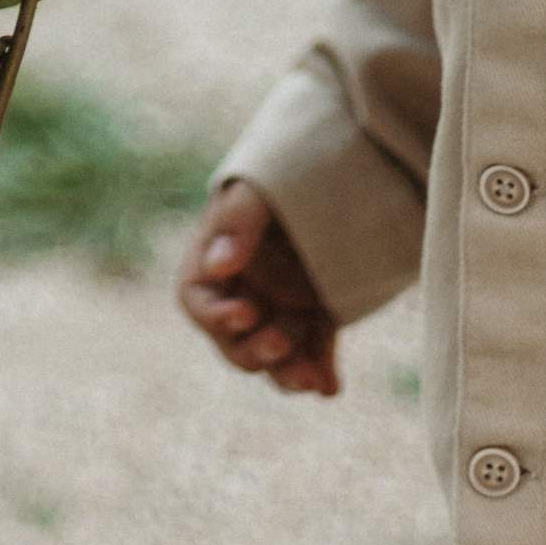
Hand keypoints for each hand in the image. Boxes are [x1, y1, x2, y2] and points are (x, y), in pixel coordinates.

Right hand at [176, 180, 340, 396]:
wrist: (347, 157)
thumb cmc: (291, 162)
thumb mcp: (261, 186)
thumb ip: (238, 220)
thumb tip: (219, 264)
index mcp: (217, 253)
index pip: (198, 299)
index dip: (214, 316)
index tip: (245, 314)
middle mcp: (245, 285)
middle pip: (233, 338)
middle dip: (252, 351)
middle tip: (281, 345)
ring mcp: (282, 302)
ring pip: (274, 354)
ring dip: (287, 373)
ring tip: (310, 383)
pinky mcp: (318, 313)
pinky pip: (315, 350)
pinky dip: (321, 372)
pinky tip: (331, 387)